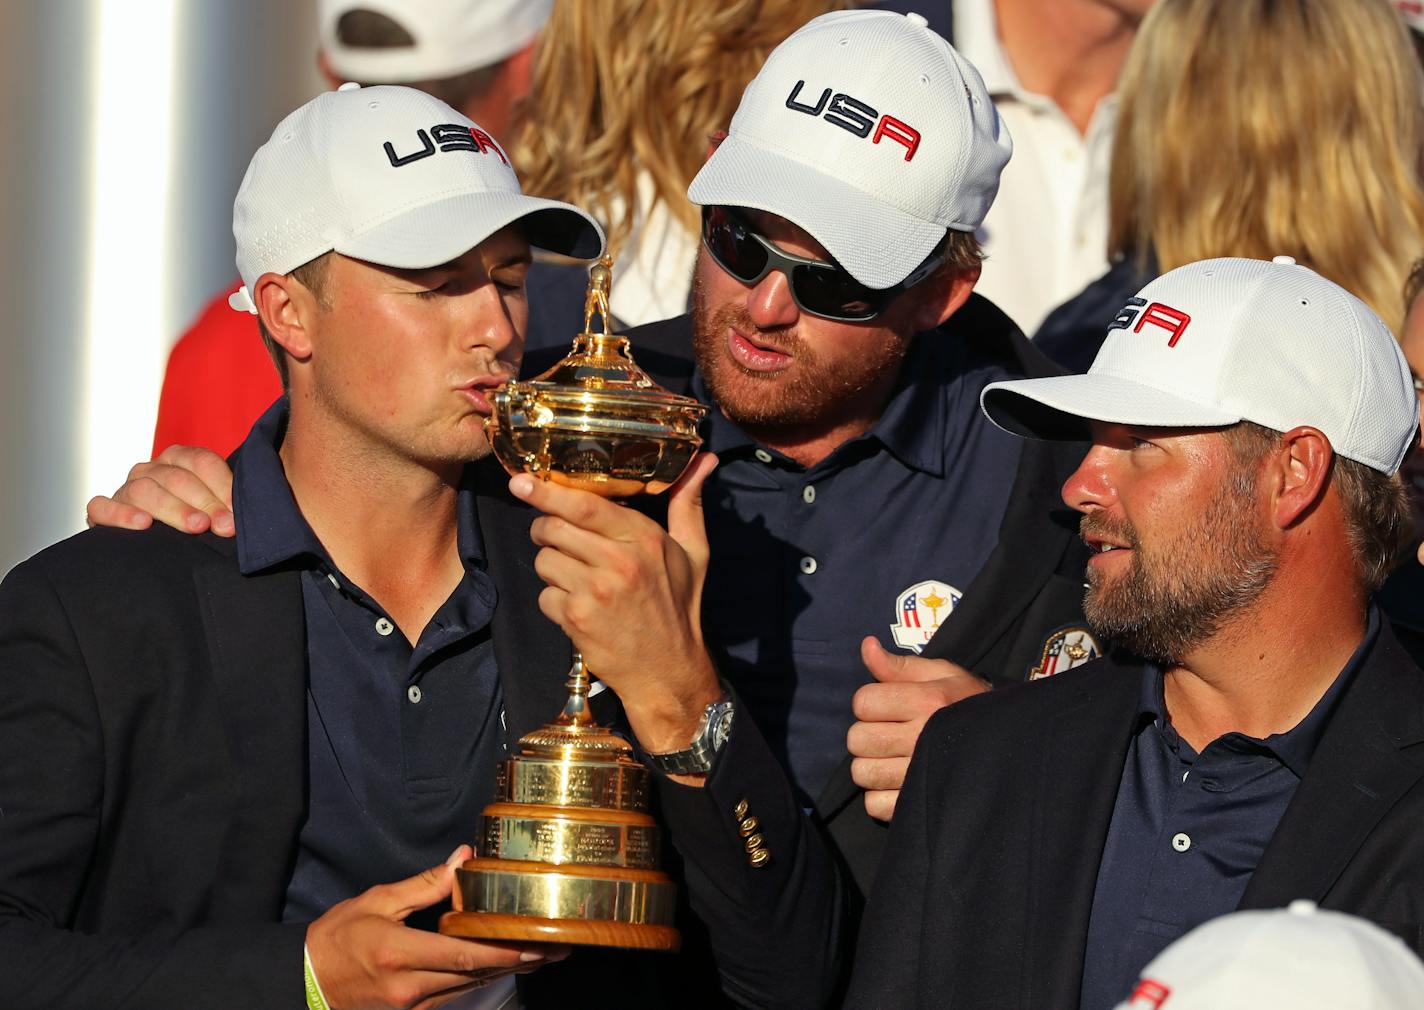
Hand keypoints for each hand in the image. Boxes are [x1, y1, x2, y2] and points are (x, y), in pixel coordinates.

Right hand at [85, 444, 235, 535]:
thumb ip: (228, 506)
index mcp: (179, 460)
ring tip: (197, 526)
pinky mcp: (101, 511)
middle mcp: (151, 469)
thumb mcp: (214, 509)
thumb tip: (245, 518)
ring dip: (173, 509)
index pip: (201, 462)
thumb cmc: (195, 522)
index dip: (223, 485)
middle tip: (225, 526)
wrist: (155, 548)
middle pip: (177, 478)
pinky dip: (121, 514)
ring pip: (144, 490)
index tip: (239, 511)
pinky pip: (102, 506)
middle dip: (206, 503)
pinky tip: (143, 525)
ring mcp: (125, 488)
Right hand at [306, 845, 569, 1009]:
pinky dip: (480, 979)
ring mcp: (410, 1006)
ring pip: (468, 987)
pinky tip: (503, 967)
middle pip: (474, 974)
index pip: (463, 954)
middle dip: (519, 961)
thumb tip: (462, 860)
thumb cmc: (336, 937)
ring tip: (542, 955)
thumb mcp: (377, 901)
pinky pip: (453, 996)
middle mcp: (408, 986)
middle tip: (556, 948)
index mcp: (399, 953)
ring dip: (506, 971)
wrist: (303, 981)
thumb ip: (424, 885)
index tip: (536, 942)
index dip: (503, 951)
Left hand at [510, 453, 722, 755]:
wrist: (668, 670)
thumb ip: (688, 503)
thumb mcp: (694, 552)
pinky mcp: (577, 618)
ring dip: (551, 567)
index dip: (546, 491)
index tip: (520, 481)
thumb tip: (705, 459)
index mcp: (644, 539)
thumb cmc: (679, 606)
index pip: (584, 506)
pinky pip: (544, 596)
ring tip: (578, 579)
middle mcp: (619, 562)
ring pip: (544, 560)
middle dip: (545, 530)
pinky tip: (579, 608)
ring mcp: (595, 591)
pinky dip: (554, 601)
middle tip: (557, 539)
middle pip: (553, 528)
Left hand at [848, 637, 989, 821]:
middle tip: (889, 733)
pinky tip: (898, 783)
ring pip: (863, 773)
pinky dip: (881, 796)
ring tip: (893, 758)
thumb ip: (899, 665)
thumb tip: (866, 645)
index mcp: (926, 702)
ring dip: (872, 765)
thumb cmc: (968, 704)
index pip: (863, 702)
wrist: (1010, 741)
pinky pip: (875, 805)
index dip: (869, 702)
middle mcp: (922, 739)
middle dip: (867, 733)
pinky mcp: (919, 805)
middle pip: (858, 740)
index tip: (887, 706)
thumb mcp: (941, 675)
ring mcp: (921, 776)